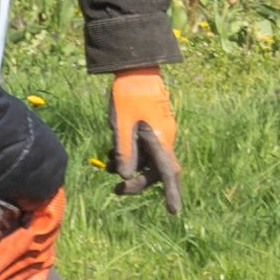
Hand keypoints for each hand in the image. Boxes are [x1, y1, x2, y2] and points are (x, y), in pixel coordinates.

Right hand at [0, 191, 64, 279]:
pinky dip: (4, 255)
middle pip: (25, 269)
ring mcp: (49, 224)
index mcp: (38, 240)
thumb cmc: (1, 186)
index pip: (34, 275)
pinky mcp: (48, 212)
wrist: (16, 154)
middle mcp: (46, 235)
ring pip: (22, 257)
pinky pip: (23, 239)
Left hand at [109, 67, 181, 213]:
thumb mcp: (121, 125)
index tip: (173, 212)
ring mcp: (158, 132)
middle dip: (137, 183)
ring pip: (147, 160)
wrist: (135, 67)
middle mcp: (164, 138)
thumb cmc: (127, 94)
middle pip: (156, 171)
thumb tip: (125, 175)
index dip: (172, 193)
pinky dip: (129, 154)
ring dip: (130, 167)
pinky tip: (112, 150)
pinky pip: (143, 148)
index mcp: (160, 139)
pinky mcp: (150, 127)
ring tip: (107, 164)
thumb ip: (124, 152)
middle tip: (116, 190)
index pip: (168, 173)